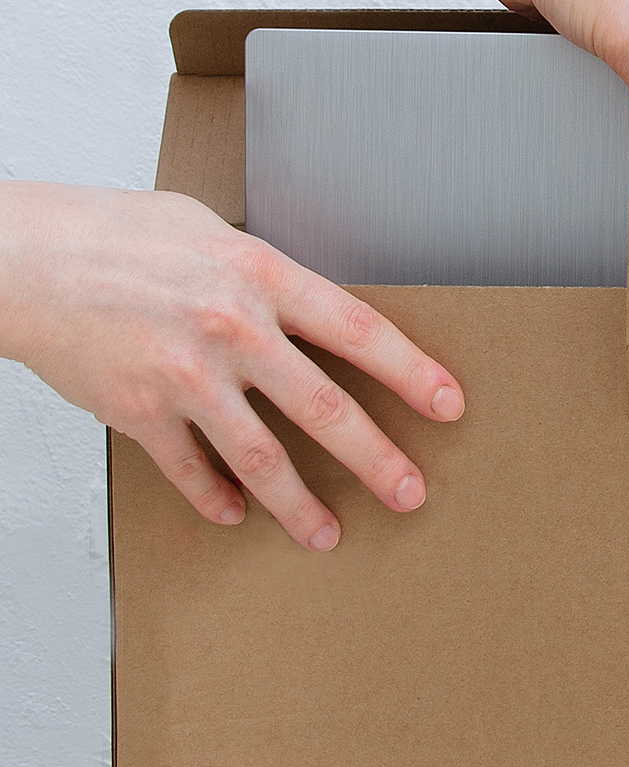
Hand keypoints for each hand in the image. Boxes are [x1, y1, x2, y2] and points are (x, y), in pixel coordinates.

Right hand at [0, 181, 464, 550]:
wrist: (25, 259)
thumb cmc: (118, 234)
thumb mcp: (214, 234)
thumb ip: (268, 275)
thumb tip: (312, 308)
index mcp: (262, 277)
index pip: (360, 331)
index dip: (411, 372)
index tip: (447, 404)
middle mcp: (233, 330)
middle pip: (326, 408)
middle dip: (378, 459)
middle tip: (412, 492)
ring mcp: (186, 378)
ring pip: (263, 458)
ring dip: (302, 504)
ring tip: (329, 533)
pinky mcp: (139, 412)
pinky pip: (191, 471)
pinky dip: (216, 499)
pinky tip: (236, 514)